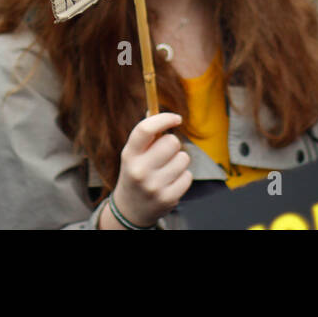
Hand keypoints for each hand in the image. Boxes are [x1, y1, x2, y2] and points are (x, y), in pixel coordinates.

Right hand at [106, 112, 191, 227]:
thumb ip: (145, 133)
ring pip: (183, 158)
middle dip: (172, 144)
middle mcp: (139, 170)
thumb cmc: (136, 171)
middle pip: (171, 142)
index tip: (176, 118)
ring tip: (167, 169)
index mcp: (129, 154)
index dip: (164, 119)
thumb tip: (154, 108)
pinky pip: (188, 176)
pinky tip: (171, 182)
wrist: (131, 208)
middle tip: (165, 153)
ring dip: (179, 161)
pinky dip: (183, 176)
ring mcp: (153, 186)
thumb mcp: (134, 153)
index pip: (146, 129)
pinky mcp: (167, 198)